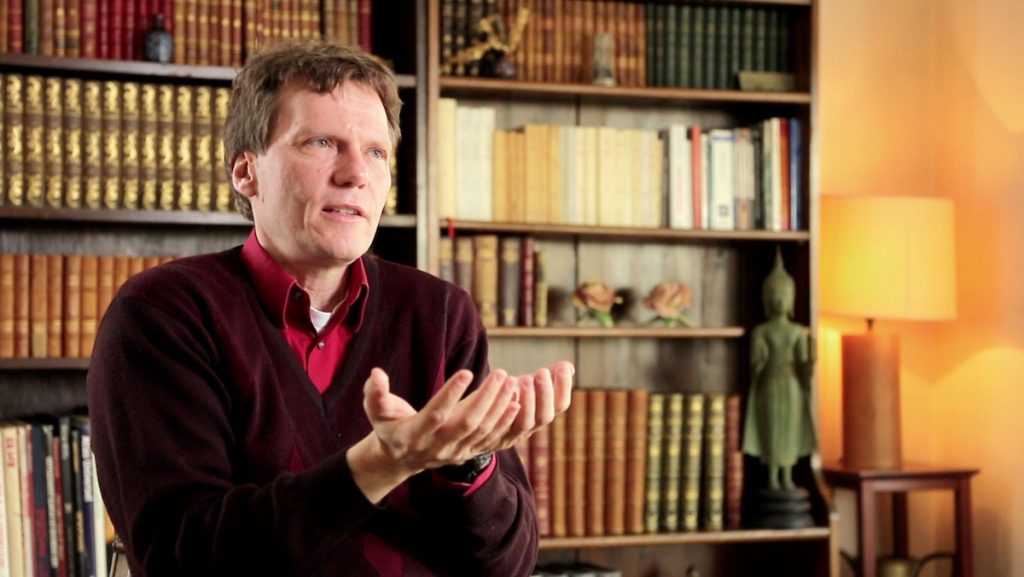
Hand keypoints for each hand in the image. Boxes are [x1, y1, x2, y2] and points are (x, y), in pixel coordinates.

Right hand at [346, 361, 573, 502]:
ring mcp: (455, 452)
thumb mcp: (376, 411)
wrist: (399, 459)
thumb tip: (376, 373)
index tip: (467, 371)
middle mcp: (437, 446)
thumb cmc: (389, 426)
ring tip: (511, 383)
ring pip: (482, 431)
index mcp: (414, 434)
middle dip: (486, 398)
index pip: (437, 414)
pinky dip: (504, 422)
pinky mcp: (468, 454)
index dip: (451, 394)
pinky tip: (516, 403)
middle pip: (467, 423)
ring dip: (499, 407)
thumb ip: (374, 394)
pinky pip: (490, 440)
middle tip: (501, 373)